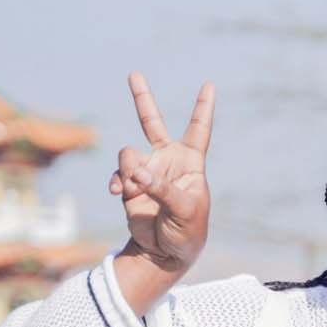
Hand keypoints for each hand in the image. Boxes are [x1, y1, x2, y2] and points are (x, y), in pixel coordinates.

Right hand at [111, 72, 214, 276]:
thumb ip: (161, 188)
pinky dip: (117, 182)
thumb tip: (135, 172)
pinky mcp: (129, 185)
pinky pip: (117, 174)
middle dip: (142, 99)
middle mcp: (167, 162)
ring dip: (129, 171)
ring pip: (128, 154)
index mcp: (190, 163)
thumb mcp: (184, 210)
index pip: (198, 130)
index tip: (209, 85)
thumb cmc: (186, 231)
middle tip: (134, 74)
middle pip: (152, 123)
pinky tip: (120, 194)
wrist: (164, 252)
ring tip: (135, 190)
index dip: (203, 107)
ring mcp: (145, 172)